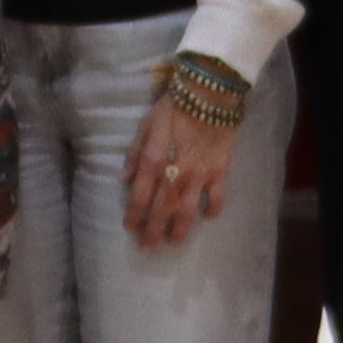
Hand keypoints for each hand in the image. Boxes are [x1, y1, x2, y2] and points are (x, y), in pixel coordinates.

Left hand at [122, 93, 237, 251]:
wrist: (209, 94)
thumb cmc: (173, 107)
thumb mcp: (146, 126)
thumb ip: (135, 154)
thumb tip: (123, 179)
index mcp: (153, 162)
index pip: (139, 197)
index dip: (134, 216)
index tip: (130, 229)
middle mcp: (174, 175)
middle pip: (161, 211)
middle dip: (153, 232)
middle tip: (148, 247)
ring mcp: (199, 176)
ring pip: (187, 211)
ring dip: (179, 230)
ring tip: (174, 243)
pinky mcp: (220, 172)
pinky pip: (216, 198)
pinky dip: (212, 210)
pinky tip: (207, 218)